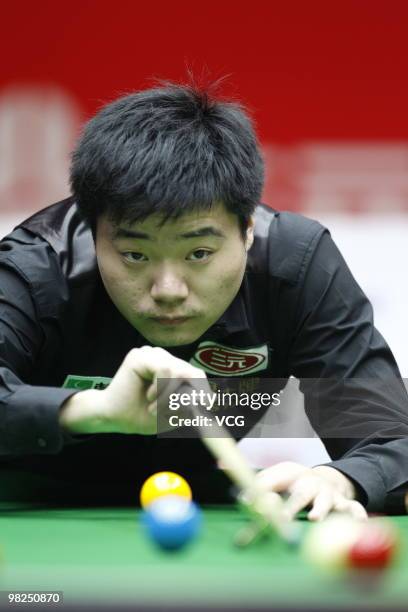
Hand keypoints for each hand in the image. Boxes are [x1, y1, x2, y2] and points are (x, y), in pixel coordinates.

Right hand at [60, 346, 206, 434]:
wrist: (113, 417)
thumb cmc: (141, 416)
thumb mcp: (172, 413)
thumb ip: (189, 406)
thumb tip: (209, 401)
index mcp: (172, 369)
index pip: (196, 374)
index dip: (204, 389)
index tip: (207, 405)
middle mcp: (163, 358)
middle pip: (191, 371)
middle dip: (185, 395)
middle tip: (173, 411)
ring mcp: (152, 354)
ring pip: (178, 370)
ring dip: (169, 395)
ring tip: (154, 407)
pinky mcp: (140, 356)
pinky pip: (165, 369)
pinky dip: (160, 387)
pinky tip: (148, 396)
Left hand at [255, 461, 366, 520]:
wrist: (322, 478)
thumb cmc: (292, 483)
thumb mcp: (275, 480)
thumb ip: (258, 489)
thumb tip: (236, 489)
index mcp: (289, 474)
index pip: (272, 483)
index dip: (260, 491)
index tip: (248, 502)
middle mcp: (309, 483)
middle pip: (299, 495)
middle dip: (291, 506)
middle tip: (282, 518)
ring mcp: (328, 493)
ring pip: (325, 501)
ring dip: (321, 510)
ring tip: (315, 518)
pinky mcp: (345, 503)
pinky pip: (354, 508)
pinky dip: (356, 515)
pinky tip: (358, 522)